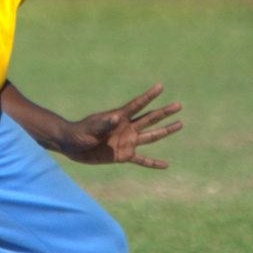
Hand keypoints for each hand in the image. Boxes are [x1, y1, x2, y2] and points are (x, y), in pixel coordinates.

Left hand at [59, 84, 182, 168]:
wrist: (73, 146)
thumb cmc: (80, 133)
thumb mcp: (91, 128)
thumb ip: (104, 123)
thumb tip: (116, 118)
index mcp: (119, 117)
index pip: (137, 105)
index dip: (149, 96)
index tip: (160, 87)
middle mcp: (127, 128)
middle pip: (150, 118)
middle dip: (164, 112)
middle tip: (179, 105)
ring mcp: (128, 142)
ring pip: (151, 136)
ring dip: (165, 131)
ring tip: (180, 124)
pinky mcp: (124, 156)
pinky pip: (142, 160)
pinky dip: (153, 163)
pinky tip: (165, 165)